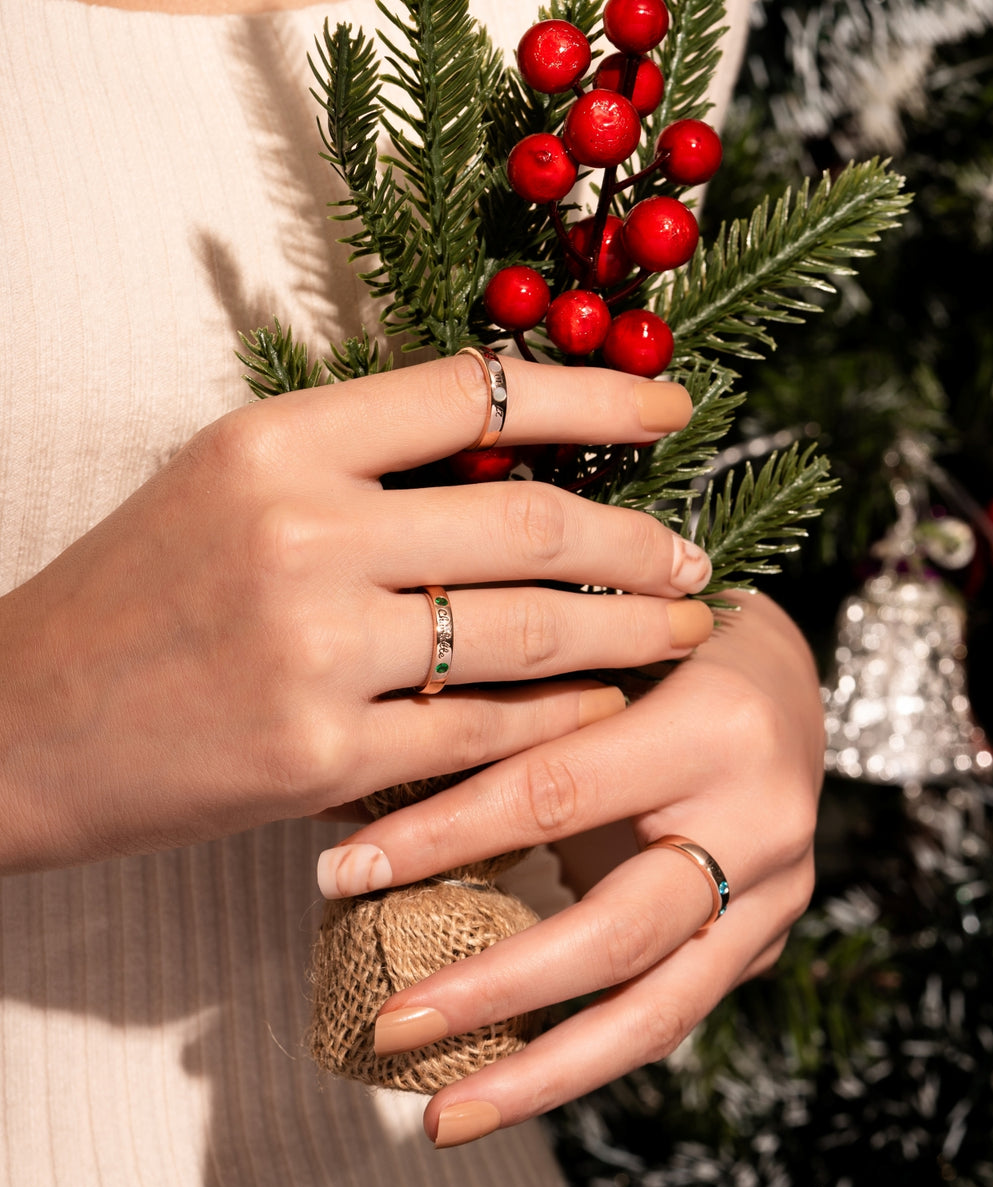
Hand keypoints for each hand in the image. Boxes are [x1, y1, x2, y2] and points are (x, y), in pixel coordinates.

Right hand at [0, 356, 713, 871]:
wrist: (21, 722)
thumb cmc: (139, 593)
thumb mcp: (234, 483)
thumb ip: (367, 466)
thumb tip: (520, 463)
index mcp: (280, 442)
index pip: (475, 393)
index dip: (595, 399)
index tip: (674, 414)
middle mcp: (303, 533)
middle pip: (529, 523)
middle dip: (638, 544)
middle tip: (694, 559)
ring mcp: (313, 649)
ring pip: (524, 631)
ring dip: (625, 631)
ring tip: (680, 628)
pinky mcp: (317, 755)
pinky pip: (480, 730)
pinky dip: (559, 717)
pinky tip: (605, 705)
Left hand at [317, 588, 821, 1145]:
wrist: (783, 675)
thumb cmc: (670, 647)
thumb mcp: (592, 657)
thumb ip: (495, 719)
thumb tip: (350, 799)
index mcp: (711, 729)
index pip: (553, 793)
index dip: (442, 838)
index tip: (345, 875)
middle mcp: (760, 822)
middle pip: (617, 932)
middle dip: (494, 992)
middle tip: (391, 1027)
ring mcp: (776, 893)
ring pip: (660, 1010)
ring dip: (542, 1073)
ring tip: (443, 1116)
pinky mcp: (766, 936)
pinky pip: (673, 1010)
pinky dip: (589, 1049)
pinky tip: (517, 1074)